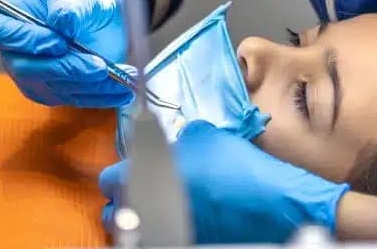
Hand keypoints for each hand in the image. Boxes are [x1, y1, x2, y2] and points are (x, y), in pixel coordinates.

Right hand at [0, 0, 129, 106]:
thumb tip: (63, 22)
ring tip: (122, 78)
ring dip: (89, 86)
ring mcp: (29, 75)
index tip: (58, 42)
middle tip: (98, 66)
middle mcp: (12, 51)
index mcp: (4, 16)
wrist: (92, 10)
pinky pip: (72, 98)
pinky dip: (99, 96)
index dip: (26, 41)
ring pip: (52, 88)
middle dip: (66, 69)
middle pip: (26, 69)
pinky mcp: (51, 91)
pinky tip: (122, 90)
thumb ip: (68, 3)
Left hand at [99, 121, 348, 243]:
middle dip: (125, 204)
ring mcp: (160, 232)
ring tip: (160, 212)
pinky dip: (164, 231)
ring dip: (142, 221)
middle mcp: (143, 211)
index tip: (132, 171)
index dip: (120, 175)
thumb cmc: (234, 167)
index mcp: (139, 178)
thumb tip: (181, 138)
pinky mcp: (178, 244)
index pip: (108, 181)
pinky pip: (159, 238)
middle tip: (143, 193)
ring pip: (134, 234)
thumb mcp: (205, 137)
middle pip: (114, 215)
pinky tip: (182, 222)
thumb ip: (181, 137)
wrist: (268, 205)